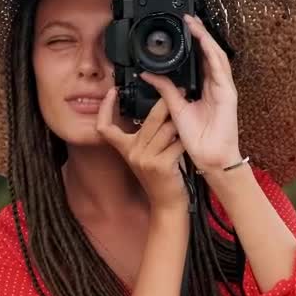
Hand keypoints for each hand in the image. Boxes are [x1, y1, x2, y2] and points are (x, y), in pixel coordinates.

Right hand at [95, 89, 188, 213]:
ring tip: (188, 123)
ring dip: (180, 125)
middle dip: (166, 104)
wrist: (167, 204)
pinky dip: (186, 141)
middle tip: (180, 93)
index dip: (105, 108)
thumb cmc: (161, 177)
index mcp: (126, 148)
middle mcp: (132, 152)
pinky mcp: (160, 165)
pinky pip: (177, 143)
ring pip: (167, 129)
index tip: (112, 91)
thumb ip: (146, 135)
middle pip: (149, 119)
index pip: (105, 127)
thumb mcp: (146, 155)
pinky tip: (190, 141)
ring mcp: (145, 159)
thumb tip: (157, 107)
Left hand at [140, 13, 241, 173]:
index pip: (199, 59)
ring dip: (206, 39)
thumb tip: (148, 75)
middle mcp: (215, 85)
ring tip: (195, 24)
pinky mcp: (228, 94)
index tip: (182, 28)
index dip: (193, 42)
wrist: (210, 157)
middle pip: (209, 53)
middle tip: (188, 18)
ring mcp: (223, 88)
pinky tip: (205, 42)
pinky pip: (221, 70)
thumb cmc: (197, 139)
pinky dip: (212, 54)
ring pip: (216, 56)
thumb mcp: (175, 109)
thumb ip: (164, 90)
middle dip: (200, 34)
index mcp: (204, 88)